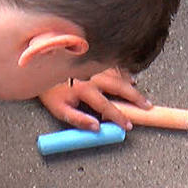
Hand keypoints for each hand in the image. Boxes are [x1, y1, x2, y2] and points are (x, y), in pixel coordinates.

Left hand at [37, 68, 151, 130]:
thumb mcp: (59, 109)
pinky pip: (113, 65)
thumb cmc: (50, 90)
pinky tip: (128, 76)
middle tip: (147, 105)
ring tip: (139, 92)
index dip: (119, 117)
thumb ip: (78, 120)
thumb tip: (96, 128)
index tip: (128, 125)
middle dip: (135, 97)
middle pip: (120, 87)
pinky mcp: (93, 59)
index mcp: (85, 89)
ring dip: (130, 83)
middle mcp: (92, 76)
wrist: (40, 66)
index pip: (107, 107)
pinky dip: (122, 71)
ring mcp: (94, 66)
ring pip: (118, 74)